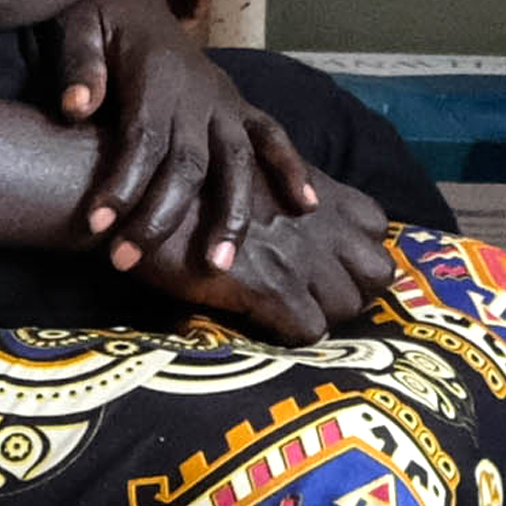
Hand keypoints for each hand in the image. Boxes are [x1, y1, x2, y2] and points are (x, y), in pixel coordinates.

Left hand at [42, 0, 319, 278]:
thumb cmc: (101, 18)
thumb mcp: (78, 26)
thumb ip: (80, 65)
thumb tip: (77, 107)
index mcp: (156, 75)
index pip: (142, 139)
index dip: (121, 184)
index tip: (97, 227)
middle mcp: (199, 91)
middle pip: (188, 163)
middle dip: (160, 217)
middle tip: (127, 262)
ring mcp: (226, 100)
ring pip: (237, 161)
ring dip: (231, 215)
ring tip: (217, 266)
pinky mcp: (241, 104)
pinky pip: (273, 137)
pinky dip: (293, 169)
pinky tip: (307, 208)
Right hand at [162, 185, 396, 344]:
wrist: (126, 193)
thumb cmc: (179, 185)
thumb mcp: (245, 170)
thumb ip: (283, 189)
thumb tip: (301, 215)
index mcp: (312, 186)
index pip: (377, 226)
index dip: (360, 251)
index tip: (333, 265)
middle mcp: (315, 218)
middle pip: (379, 272)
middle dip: (355, 289)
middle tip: (315, 297)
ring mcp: (296, 253)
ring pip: (348, 305)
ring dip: (324, 314)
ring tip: (287, 314)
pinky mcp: (267, 286)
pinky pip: (309, 331)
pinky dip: (292, 335)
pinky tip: (263, 324)